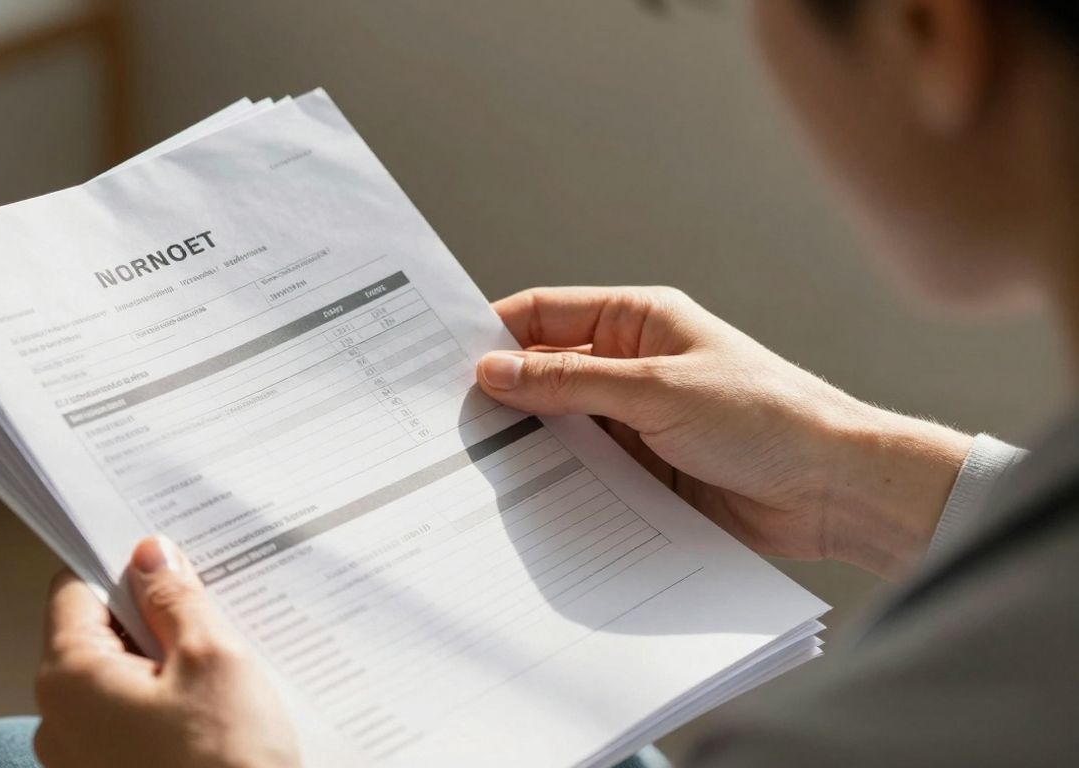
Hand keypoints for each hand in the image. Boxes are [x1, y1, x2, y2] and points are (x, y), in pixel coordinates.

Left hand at [34, 537, 300, 767]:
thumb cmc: (225, 767)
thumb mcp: (211, 658)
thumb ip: (174, 598)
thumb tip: (150, 556)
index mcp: (68, 678)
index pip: (74, 588)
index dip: (121, 565)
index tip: (166, 558)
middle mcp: (59, 721)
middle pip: (98, 635)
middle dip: (153, 618)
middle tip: (211, 615)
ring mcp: (82, 760)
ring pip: (119, 681)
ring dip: (166, 666)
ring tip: (222, 671)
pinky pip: (130, 724)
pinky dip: (167, 709)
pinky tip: (215, 713)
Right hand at [475, 286, 971, 580]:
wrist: (833, 490)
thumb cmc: (765, 417)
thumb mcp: (657, 391)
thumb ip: (570, 382)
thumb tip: (493, 370)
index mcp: (640, 321)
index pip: (548, 314)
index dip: (496, 334)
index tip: (444, 360)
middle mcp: (633, 366)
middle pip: (548, 373)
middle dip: (505, 395)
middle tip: (449, 422)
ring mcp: (638, 421)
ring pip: (563, 427)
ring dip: (530, 444)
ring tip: (476, 465)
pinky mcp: (646, 471)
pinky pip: (586, 472)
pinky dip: (559, 482)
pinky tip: (527, 499)